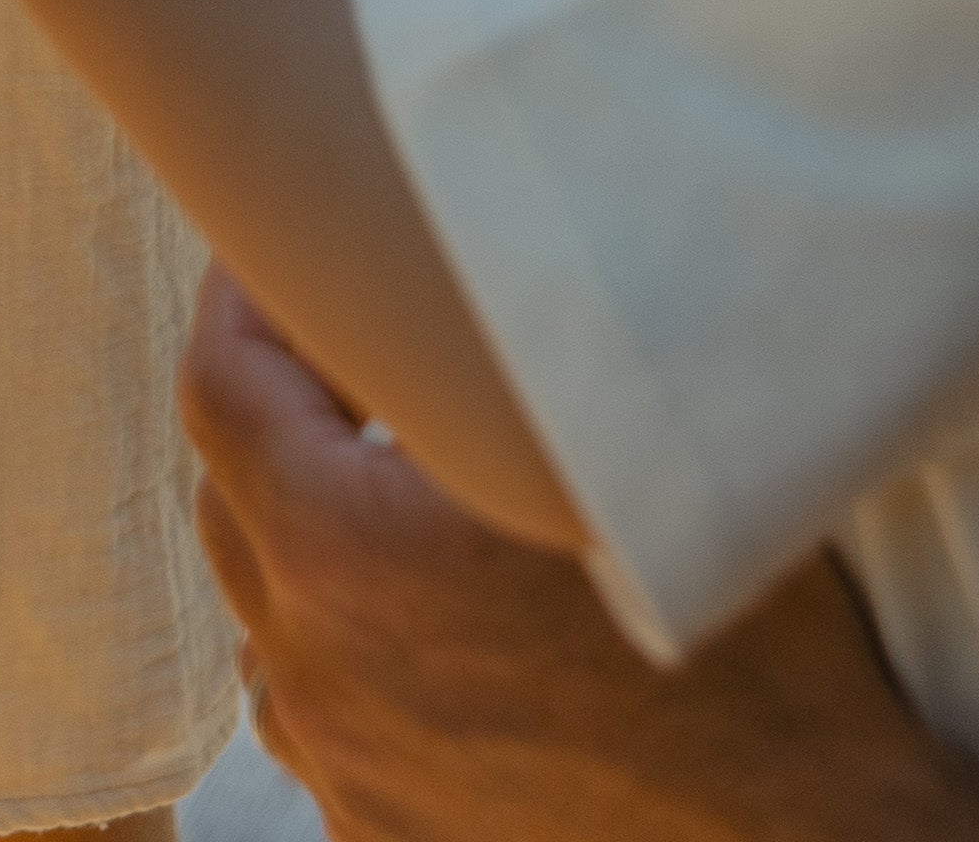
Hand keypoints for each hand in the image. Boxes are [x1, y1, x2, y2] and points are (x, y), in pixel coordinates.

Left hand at [179, 279, 978, 841]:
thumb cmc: (756, 639)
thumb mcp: (631, 442)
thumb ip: (513, 332)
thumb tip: (483, 200)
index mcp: (347, 554)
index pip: (222, 386)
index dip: (246, 298)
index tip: (289, 248)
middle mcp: (321, 674)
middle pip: (234, 499)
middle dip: (281, 410)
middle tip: (351, 348)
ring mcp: (351, 773)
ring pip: (274, 620)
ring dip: (312, 541)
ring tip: (394, 480)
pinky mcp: (392, 841)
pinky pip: (324, 726)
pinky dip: (353, 656)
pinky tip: (433, 622)